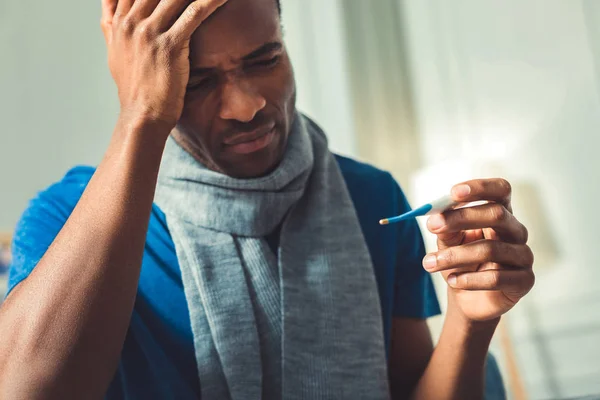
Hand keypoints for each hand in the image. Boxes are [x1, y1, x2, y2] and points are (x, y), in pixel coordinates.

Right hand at [101, 0, 227, 127]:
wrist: (142, 115)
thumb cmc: (134, 88)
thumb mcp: (114, 53)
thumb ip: (111, 27)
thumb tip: (107, 12)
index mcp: (118, 22)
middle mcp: (131, 23)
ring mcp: (149, 33)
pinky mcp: (169, 46)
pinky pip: (193, 14)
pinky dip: (209, 1)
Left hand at [423, 179, 534, 322]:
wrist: (468, 298)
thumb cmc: (461, 262)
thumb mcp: (449, 241)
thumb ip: (446, 228)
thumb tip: (436, 218)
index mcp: (500, 213)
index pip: (500, 190)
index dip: (480, 188)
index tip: (453, 193)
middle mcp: (516, 231)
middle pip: (497, 215)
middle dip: (461, 218)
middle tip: (432, 226)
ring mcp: (523, 255)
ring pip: (490, 249)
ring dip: (454, 256)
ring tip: (429, 263)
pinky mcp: (524, 280)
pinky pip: (496, 278)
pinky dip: (469, 279)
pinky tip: (452, 281)